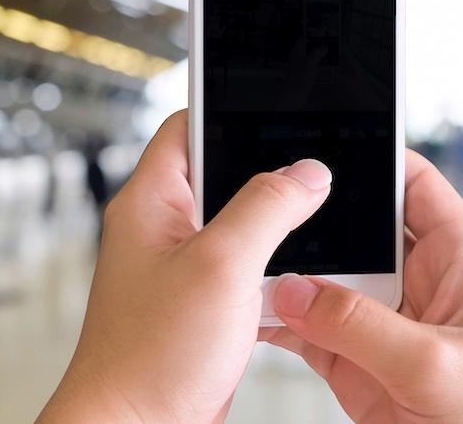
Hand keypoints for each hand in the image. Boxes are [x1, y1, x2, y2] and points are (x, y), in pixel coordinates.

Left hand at [39, 110, 332, 422]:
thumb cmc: (149, 355)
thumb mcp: (220, 266)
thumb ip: (266, 208)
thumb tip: (306, 172)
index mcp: (149, 202)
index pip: (185, 127)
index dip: (230, 110)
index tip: (278, 105)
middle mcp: (159, 229)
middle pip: (219, 174)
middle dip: (267, 173)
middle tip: (312, 171)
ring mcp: (178, 268)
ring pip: (237, 226)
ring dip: (274, 228)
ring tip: (313, 225)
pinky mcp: (198, 304)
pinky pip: (242, 269)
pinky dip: (272, 270)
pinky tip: (297, 278)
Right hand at [262, 150, 462, 422]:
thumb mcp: (440, 365)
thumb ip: (364, 325)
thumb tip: (296, 293)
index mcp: (458, 256)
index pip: (411, 182)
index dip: (367, 158)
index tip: (313, 153)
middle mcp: (416, 281)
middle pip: (351, 228)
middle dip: (307, 221)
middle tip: (260, 215)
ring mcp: (382, 321)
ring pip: (319, 279)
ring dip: (283, 274)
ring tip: (242, 264)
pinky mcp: (354, 360)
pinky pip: (304, 326)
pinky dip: (274, 319)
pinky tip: (247, 311)